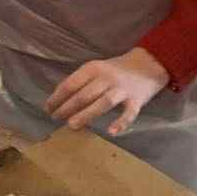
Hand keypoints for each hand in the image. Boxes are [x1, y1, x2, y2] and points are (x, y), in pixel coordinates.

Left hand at [46, 47, 167, 134]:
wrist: (149, 63)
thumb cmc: (116, 69)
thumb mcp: (96, 68)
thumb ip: (81, 81)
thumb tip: (59, 98)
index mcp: (94, 68)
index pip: (71, 83)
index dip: (57, 97)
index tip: (47, 108)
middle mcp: (107, 78)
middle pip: (84, 94)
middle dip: (67, 107)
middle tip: (55, 118)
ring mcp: (122, 89)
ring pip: (102, 103)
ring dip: (86, 114)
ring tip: (71, 125)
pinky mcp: (136, 100)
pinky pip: (129, 113)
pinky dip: (121, 122)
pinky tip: (111, 132)